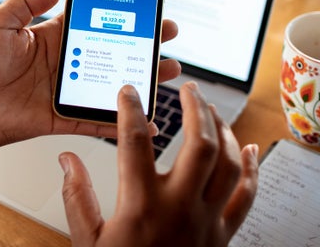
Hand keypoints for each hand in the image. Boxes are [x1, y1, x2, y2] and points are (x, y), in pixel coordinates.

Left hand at [0, 0, 180, 152]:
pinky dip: (118, 120)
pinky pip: (94, 119)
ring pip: (109, 84)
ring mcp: (64, 91)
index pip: (91, 22)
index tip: (140, 3)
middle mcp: (62, 63)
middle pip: (110, 51)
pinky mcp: (60, 117)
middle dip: (139, 42)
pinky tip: (141, 118)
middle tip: (165, 34)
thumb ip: (26, 3)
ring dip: (138, 79)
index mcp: (49, 38)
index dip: (115, 14)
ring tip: (166, 70)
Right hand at [58, 82, 258, 246]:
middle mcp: (179, 208)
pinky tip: (250, 148)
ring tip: (211, 110)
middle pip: (199, 144)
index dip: (131, 110)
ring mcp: (207, 221)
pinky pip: (247, 196)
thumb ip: (76, 196)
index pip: (135, 143)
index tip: (129, 91)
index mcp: (141, 205)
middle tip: (188, 88)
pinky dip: (253, 168)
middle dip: (196, 108)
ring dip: (223, 130)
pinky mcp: (223, 235)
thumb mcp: (87, 240)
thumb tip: (66, 159)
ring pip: (228, 164)